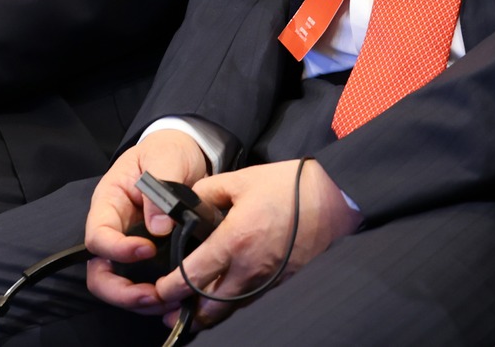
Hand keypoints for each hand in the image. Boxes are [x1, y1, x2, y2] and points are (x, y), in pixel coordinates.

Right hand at [85, 130, 214, 312]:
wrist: (185, 152)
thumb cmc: (168, 151)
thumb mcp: (165, 157)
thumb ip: (160, 187)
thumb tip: (159, 227)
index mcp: (108, 204)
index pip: (97, 236)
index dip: (117, 250)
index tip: (147, 251)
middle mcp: (114, 230)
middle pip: (100, 273)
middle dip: (122, 292)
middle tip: (153, 296)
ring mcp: (129, 246)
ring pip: (119, 284)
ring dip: (140, 301)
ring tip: (168, 301)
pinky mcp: (149, 257)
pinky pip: (143, 283)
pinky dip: (156, 296)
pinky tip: (176, 297)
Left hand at [151, 159, 358, 328]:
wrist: (336, 197)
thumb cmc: (291, 186)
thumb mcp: (243, 179)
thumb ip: (208, 191)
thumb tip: (187, 203)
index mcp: (233, 242)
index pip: (190, 278)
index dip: (168, 290)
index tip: (158, 290)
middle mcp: (249, 269)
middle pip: (208, 309)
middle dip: (185, 314)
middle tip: (168, 311)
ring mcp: (267, 280)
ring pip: (230, 312)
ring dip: (208, 314)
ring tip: (192, 312)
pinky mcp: (282, 283)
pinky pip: (249, 302)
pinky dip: (232, 306)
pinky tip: (224, 298)